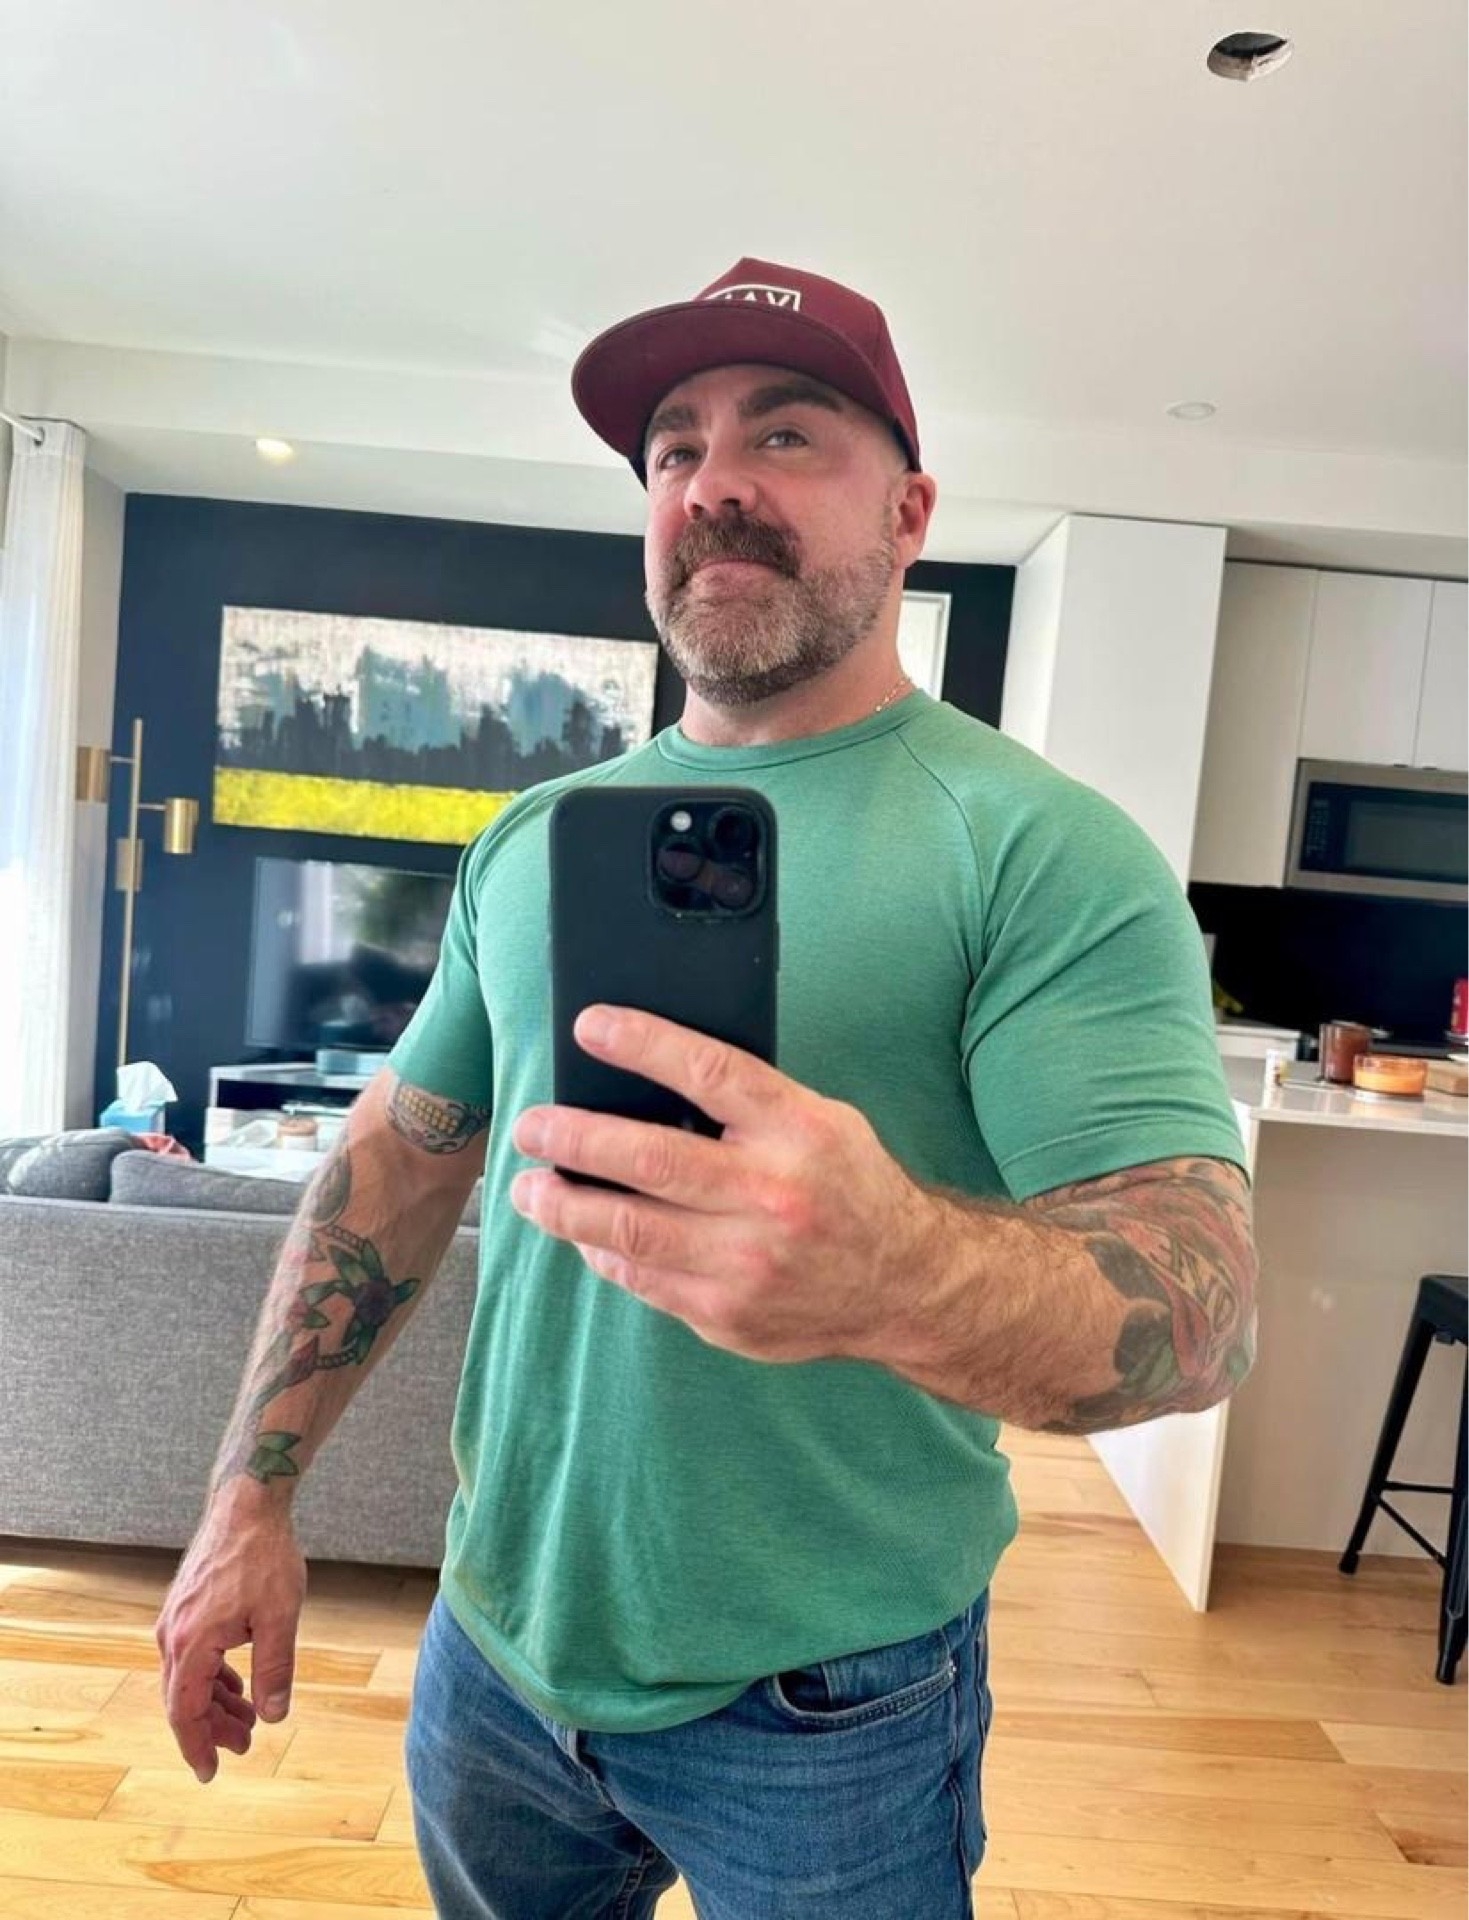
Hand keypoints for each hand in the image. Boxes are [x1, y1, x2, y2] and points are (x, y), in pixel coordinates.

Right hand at [155, 1491, 306, 1782]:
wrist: (247, 1502)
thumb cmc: (264, 1556)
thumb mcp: (280, 1617)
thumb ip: (275, 1669)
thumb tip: (272, 1717)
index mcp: (191, 1643)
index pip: (184, 1712)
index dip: (197, 1746)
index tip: (211, 1773)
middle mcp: (173, 1634)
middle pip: (183, 1699)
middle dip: (211, 1727)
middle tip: (244, 1746)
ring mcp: (175, 1618)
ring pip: (187, 1677)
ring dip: (214, 1701)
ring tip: (247, 1718)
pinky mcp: (185, 1605)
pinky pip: (192, 1655)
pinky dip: (212, 1675)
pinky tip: (238, 1683)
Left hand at [510, 1005, 936, 1363]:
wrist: (906, 1286)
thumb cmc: (850, 1189)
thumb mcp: (822, 1122)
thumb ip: (748, 1104)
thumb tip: (646, 1081)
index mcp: (798, 1131)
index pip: (709, 1073)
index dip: (642, 1043)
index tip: (590, 1026)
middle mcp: (771, 1195)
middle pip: (648, 1158)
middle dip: (572, 1138)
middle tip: (531, 1127)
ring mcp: (746, 1263)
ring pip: (627, 1230)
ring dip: (563, 1206)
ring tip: (527, 1189)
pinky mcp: (727, 1314)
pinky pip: (642, 1279)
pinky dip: (602, 1252)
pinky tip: (582, 1234)